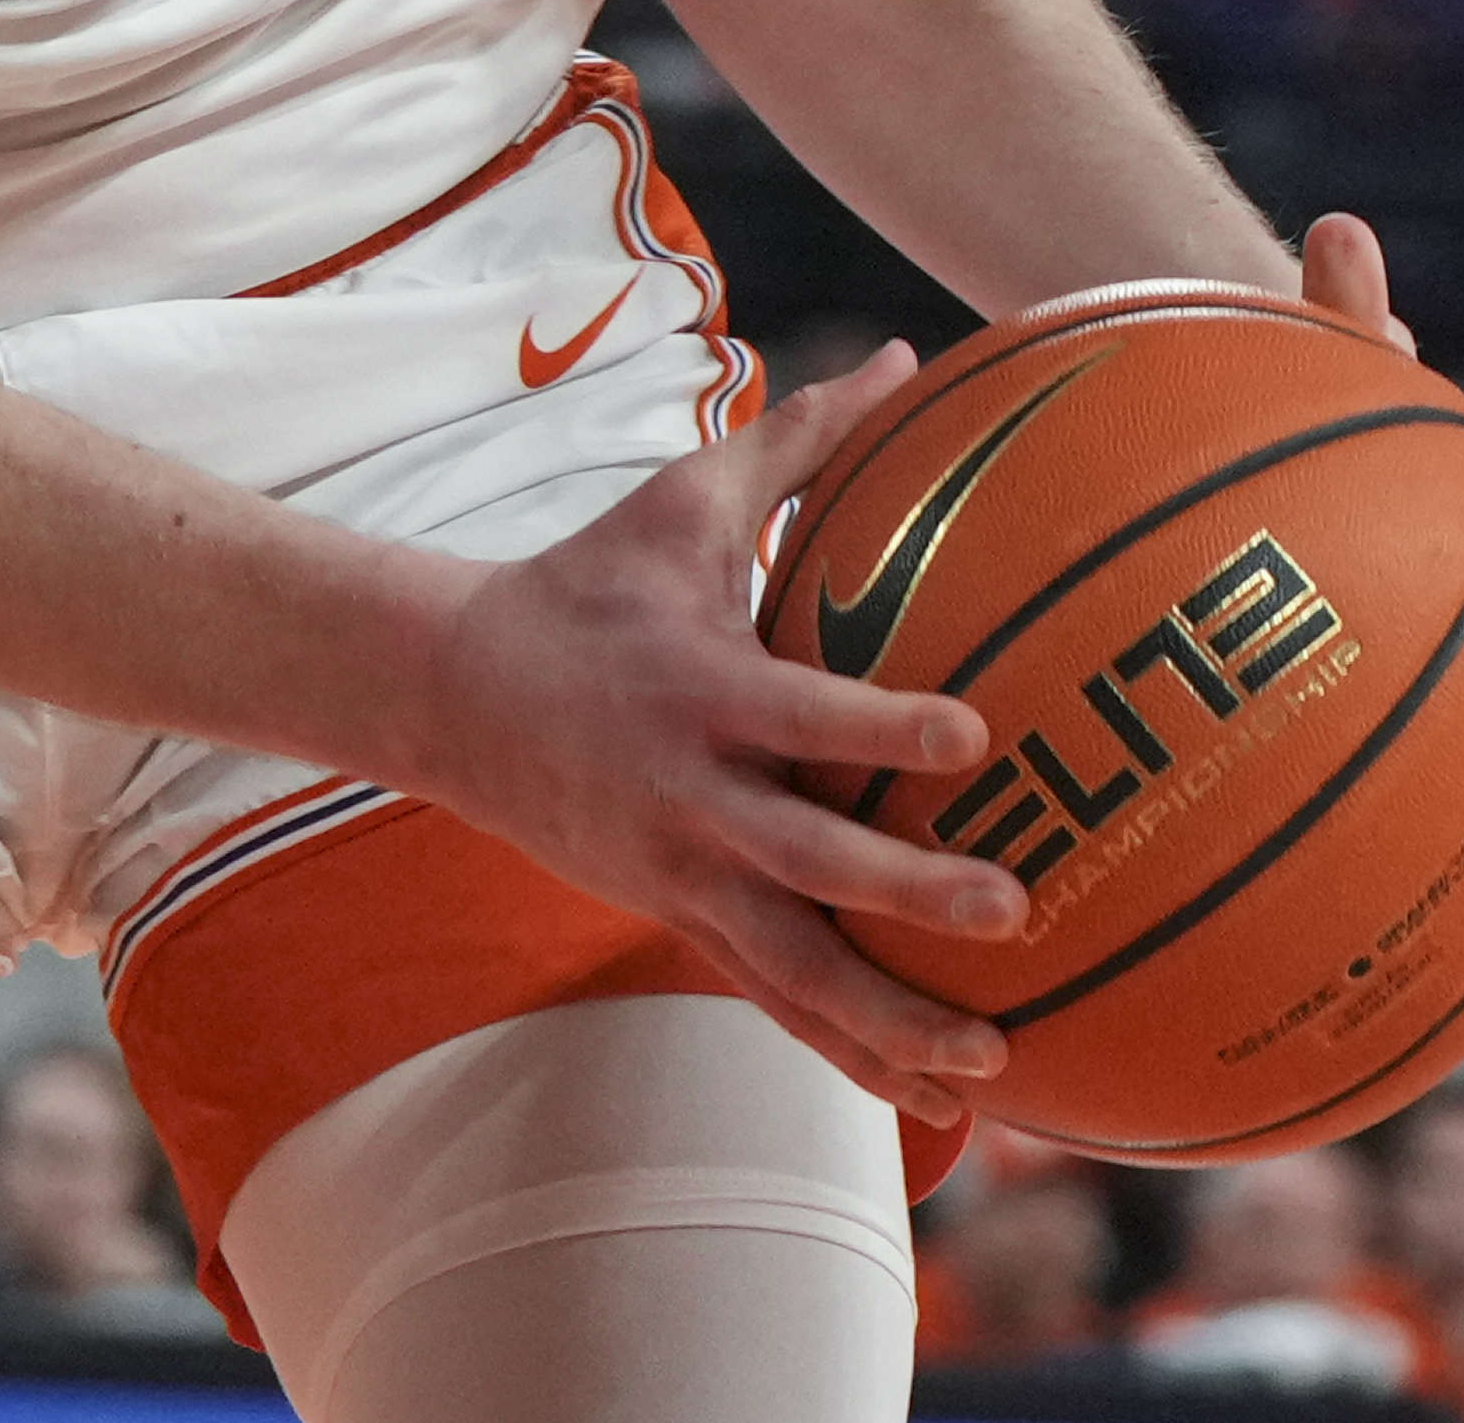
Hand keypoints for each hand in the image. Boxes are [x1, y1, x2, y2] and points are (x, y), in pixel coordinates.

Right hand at [381, 342, 1017, 1114]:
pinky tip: (939, 1106)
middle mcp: (691, 798)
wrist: (453, 697)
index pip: (803, 712)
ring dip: (891, 1023)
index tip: (975, 734)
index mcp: (699, 689)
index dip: (885, 725)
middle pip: (807, 861)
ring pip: (794, 969)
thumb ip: (800, 437)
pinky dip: (854, 1057)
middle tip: (1010, 910)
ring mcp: (682, 876)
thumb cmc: (590, 583)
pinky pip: (778, 1003)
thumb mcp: (681, 498)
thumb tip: (909, 356)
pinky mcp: (682, 923)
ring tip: (993, 1060)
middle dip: (906, 894)